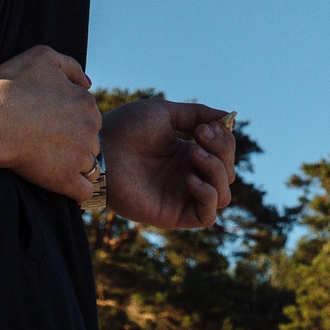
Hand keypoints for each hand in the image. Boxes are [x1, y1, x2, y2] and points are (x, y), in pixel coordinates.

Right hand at [0, 45, 102, 202]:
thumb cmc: (12, 86)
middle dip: (77, 144)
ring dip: (77, 167)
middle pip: (92, 140)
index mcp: (85, 101)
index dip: (72, 121)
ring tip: (54, 165)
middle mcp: (90, 129)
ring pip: (91, 166)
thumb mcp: (43, 56)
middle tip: (51, 145)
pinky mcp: (66, 179)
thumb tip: (88, 82)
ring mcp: (80, 156)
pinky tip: (63, 185)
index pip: (89, 115)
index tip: (53, 126)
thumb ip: (70, 66)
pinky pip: (84, 192)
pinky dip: (76, 190)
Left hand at [98, 100, 236, 230]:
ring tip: (194, 153)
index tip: (206, 126)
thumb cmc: (127, 128)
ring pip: (224, 196)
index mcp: (187, 154)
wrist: (101, 150)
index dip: (224, 139)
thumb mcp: (166, 113)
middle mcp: (188, 176)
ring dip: (217, 171)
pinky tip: (190, 178)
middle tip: (200, 136)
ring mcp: (182, 197)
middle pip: (228, 173)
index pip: (225, 154)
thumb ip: (197, 114)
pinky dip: (208, 196)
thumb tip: (228, 116)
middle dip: (222, 151)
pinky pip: (206, 216)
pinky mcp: (173, 215)